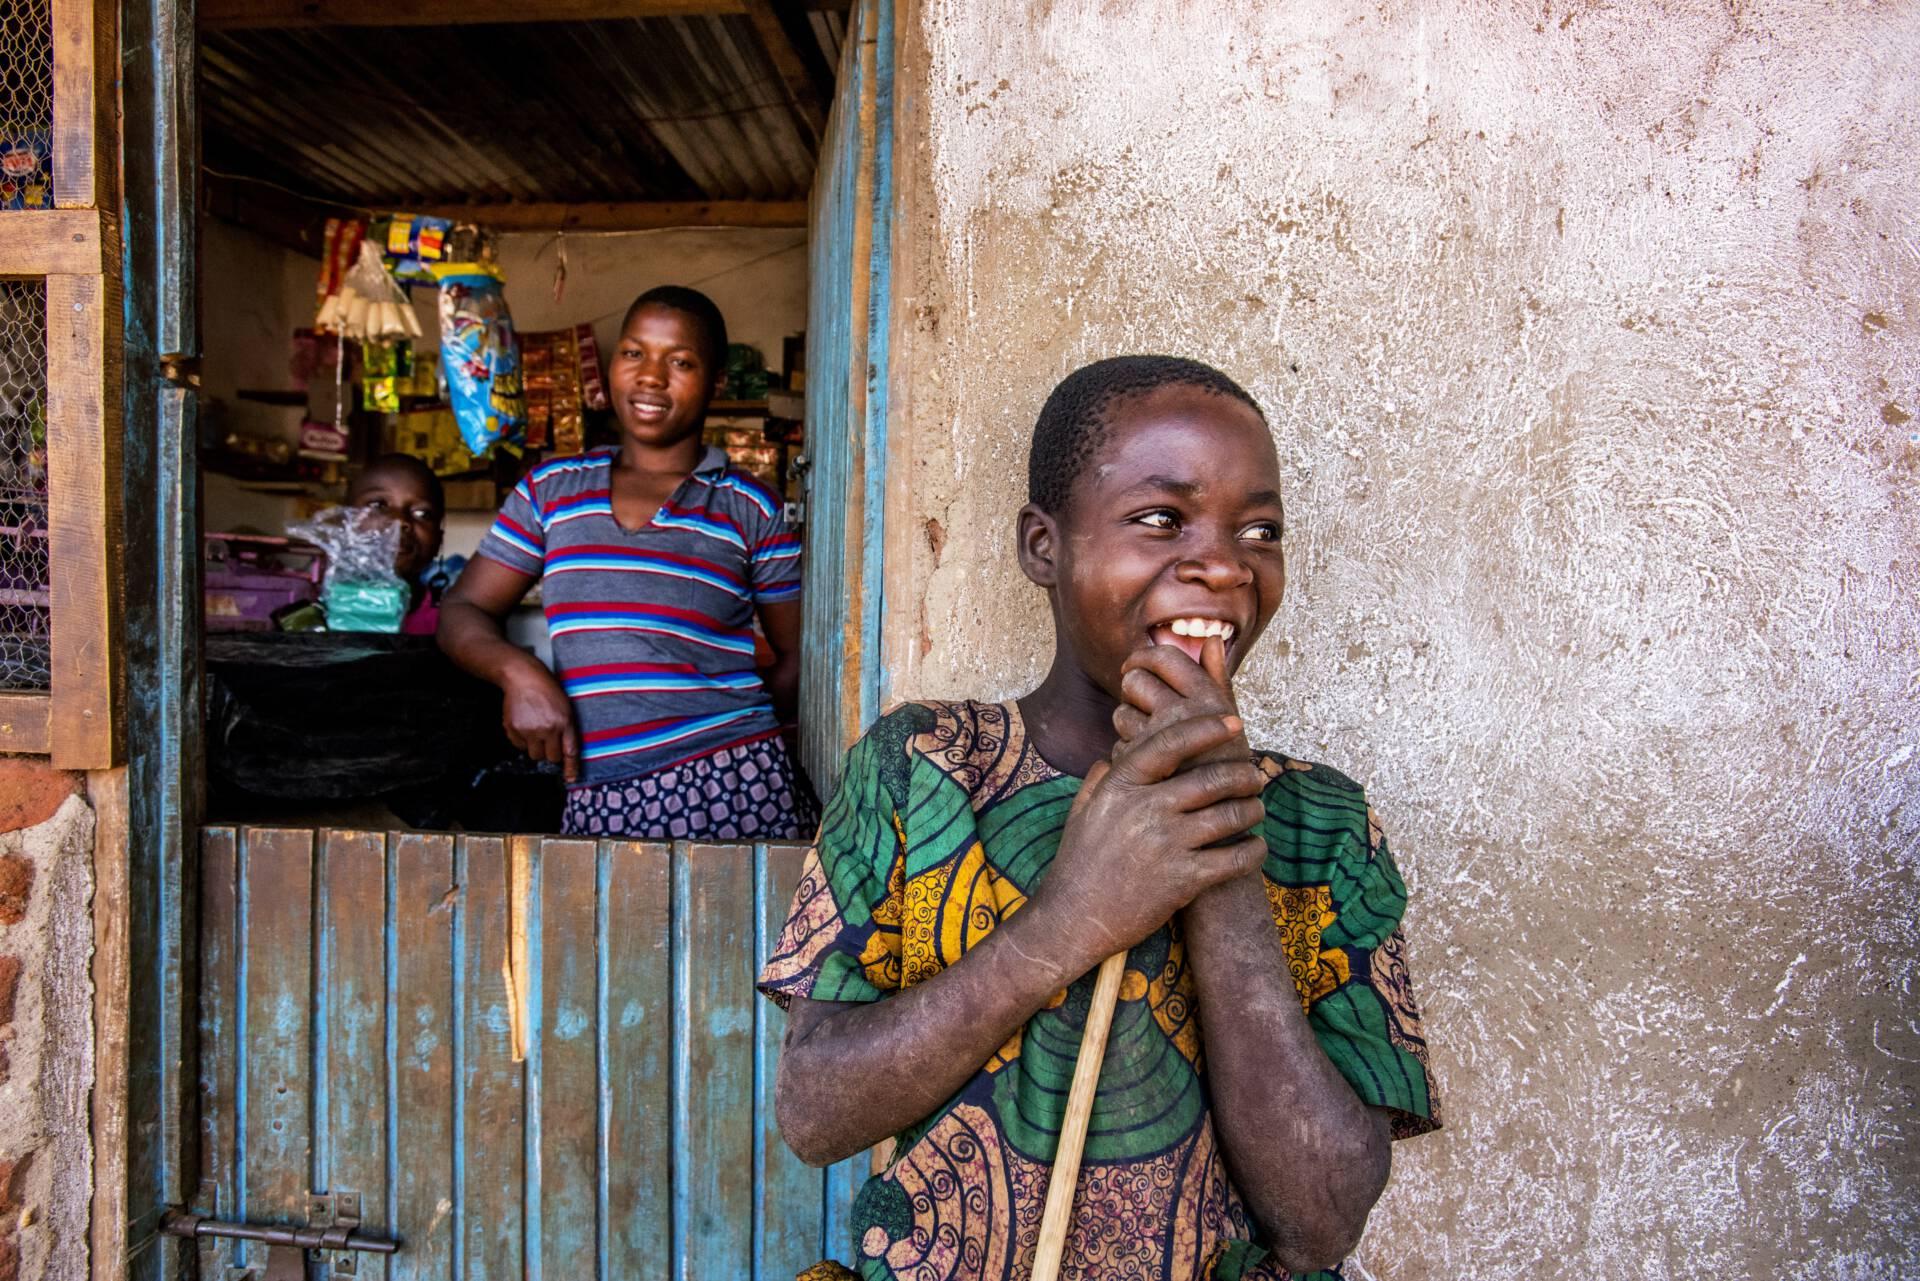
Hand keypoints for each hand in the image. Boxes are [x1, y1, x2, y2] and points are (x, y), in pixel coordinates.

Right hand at [501, 661, 580, 782]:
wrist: (523, 677)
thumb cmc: (547, 690)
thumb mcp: (565, 707)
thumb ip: (566, 729)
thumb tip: (565, 753)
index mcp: (564, 722)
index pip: (569, 751)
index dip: (571, 768)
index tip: (571, 779)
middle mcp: (547, 728)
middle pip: (550, 757)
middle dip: (550, 753)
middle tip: (548, 740)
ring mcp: (529, 729)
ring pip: (534, 754)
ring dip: (536, 747)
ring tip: (535, 730)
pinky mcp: (513, 728)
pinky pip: (519, 746)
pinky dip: (522, 740)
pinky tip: (524, 724)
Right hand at [1032, 713, 1268, 963]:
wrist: (1073, 918)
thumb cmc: (1078, 863)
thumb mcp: (1081, 811)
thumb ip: (1100, 777)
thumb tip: (1114, 752)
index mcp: (1121, 785)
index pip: (1170, 743)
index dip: (1205, 728)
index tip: (1232, 723)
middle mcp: (1145, 809)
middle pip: (1211, 779)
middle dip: (1243, 775)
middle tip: (1254, 776)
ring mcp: (1166, 844)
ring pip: (1229, 815)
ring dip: (1253, 810)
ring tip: (1256, 809)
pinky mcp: (1183, 880)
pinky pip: (1234, 859)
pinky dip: (1254, 851)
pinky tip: (1256, 848)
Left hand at [1113, 636, 1249, 768]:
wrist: (1226, 817)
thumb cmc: (1228, 764)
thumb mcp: (1230, 719)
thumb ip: (1217, 678)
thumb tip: (1213, 638)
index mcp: (1206, 697)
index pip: (1164, 657)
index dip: (1144, 657)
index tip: (1137, 665)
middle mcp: (1182, 713)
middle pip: (1135, 680)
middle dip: (1133, 690)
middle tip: (1144, 705)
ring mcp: (1160, 739)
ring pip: (1121, 713)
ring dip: (1128, 723)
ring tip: (1151, 740)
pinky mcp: (1142, 765)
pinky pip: (1119, 746)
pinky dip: (1128, 755)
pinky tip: (1149, 766)